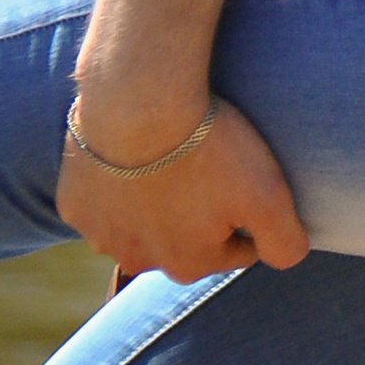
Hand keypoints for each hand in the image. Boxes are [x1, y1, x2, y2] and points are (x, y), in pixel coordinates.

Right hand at [55, 96, 310, 284]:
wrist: (139, 100)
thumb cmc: (209, 147)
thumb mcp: (269, 196)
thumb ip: (286, 242)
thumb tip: (289, 257)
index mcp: (188, 265)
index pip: (235, 249)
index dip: (248, 215)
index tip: (248, 180)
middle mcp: (139, 261)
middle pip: (183, 240)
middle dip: (199, 212)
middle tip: (208, 163)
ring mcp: (101, 234)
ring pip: (139, 224)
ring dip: (155, 200)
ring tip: (170, 156)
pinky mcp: (74, 204)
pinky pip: (103, 200)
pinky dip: (117, 182)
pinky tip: (132, 153)